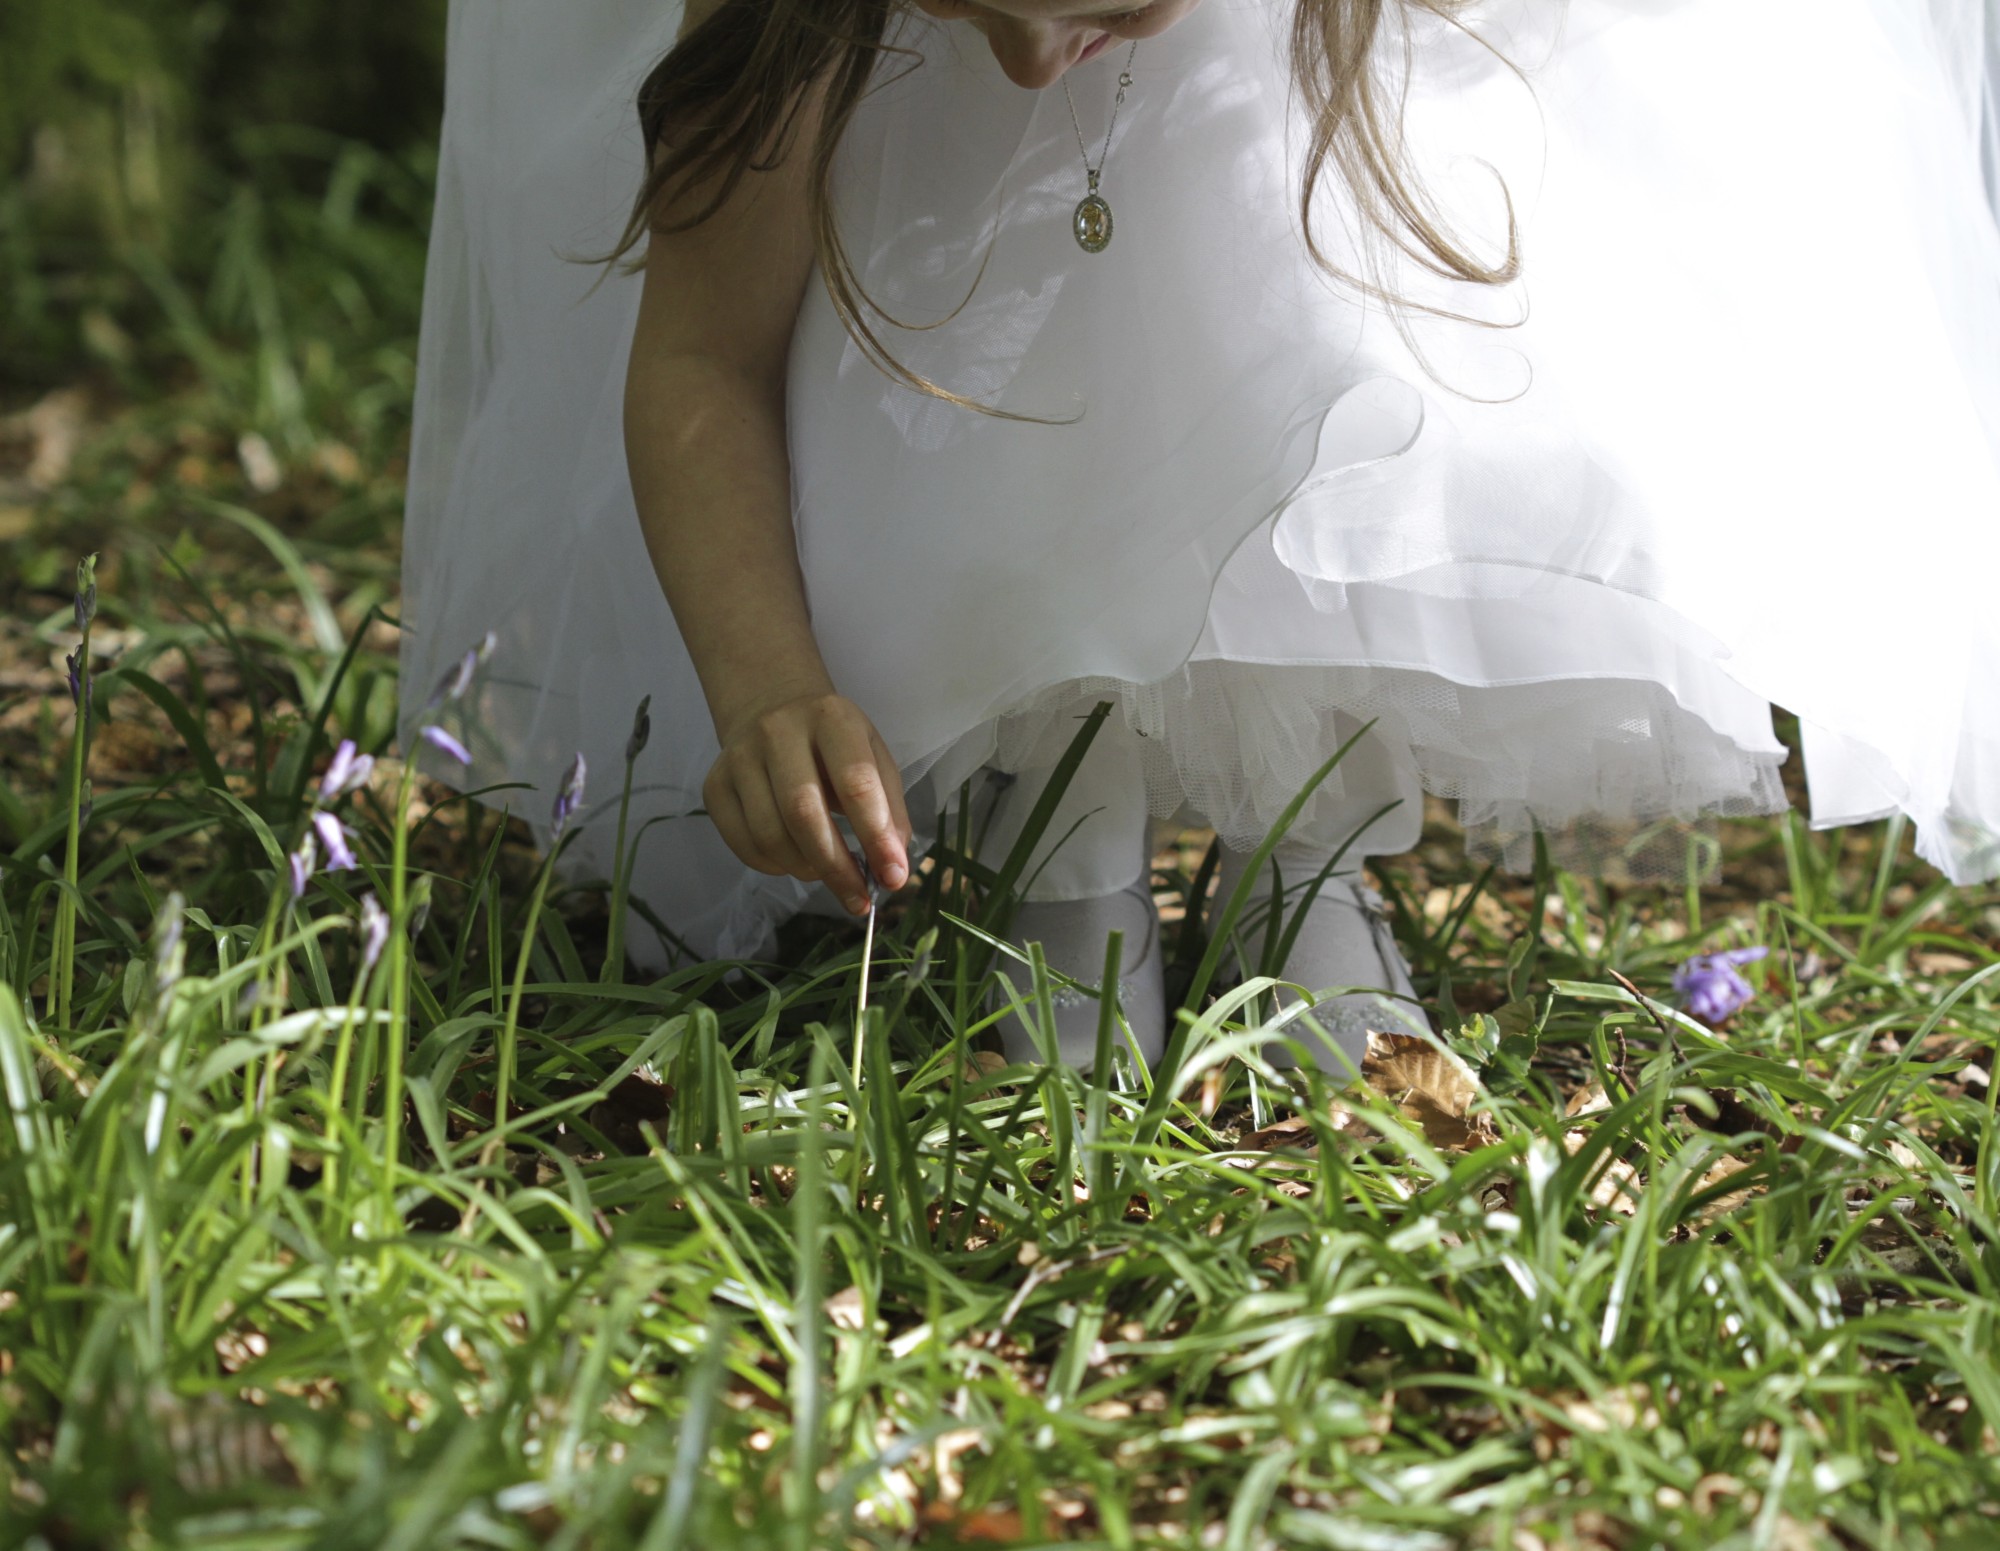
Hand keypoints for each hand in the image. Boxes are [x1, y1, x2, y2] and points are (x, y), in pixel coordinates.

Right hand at [703, 690, 912, 914]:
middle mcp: (778, 731)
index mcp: (830, 718)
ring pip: (769, 835)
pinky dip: (774, 867)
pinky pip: (743, 845)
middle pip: (803, 812)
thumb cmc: (834, 745)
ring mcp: (739, 757)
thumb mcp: (874, 759)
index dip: (876, 836)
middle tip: (858, 898)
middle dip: (836, 866)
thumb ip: (889, 811)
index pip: (855, 783)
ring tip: (825, 872)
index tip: (893, 876)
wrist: (770, 709)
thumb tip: (891, 870)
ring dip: (804, 869)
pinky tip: (794, 860)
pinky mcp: (714, 785)